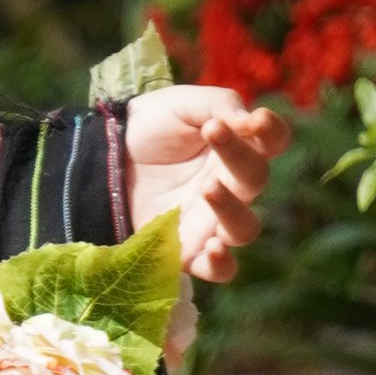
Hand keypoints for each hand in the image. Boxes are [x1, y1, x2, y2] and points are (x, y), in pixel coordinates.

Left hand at [122, 82, 284, 284]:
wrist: (103, 155)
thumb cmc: (149, 127)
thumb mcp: (180, 104)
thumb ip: (219, 105)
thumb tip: (250, 120)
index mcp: (236, 148)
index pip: (272, 143)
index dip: (272, 132)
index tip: (257, 119)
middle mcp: (232, 187)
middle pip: (256, 179)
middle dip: (239, 156)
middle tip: (214, 132)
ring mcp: (212, 220)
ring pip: (245, 228)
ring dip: (232, 209)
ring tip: (209, 188)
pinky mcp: (188, 250)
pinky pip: (218, 270)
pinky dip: (222, 264)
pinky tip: (213, 247)